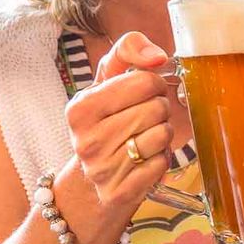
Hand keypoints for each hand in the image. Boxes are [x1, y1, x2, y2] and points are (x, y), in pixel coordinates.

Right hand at [66, 32, 180, 215]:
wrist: (91, 179)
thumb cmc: (105, 121)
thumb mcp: (107, 81)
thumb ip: (127, 51)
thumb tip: (156, 56)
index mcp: (80, 108)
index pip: (145, 81)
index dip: (154, 84)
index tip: (143, 93)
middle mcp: (86, 139)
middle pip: (157, 108)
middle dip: (159, 110)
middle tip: (144, 119)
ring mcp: (101, 169)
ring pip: (162, 135)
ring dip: (162, 134)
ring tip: (143, 138)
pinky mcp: (118, 193)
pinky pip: (162, 163)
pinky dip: (161, 158)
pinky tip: (144, 160)